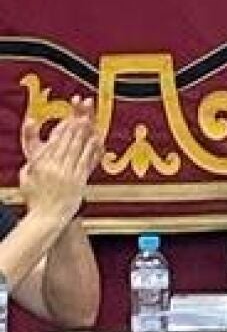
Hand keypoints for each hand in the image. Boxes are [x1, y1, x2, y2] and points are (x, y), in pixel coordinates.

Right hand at [19, 97, 102, 225]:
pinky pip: (86, 161)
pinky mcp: (79, 180)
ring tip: (89, 122)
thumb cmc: (35, 199)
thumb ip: (31, 164)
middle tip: (82, 114)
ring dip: (83, 134)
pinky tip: (96, 140)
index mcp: (40, 165)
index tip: (68, 119)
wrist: (47, 217)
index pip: (53, 143)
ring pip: (76, 149)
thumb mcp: (26, 178)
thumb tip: (35, 153)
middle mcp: (54, 167)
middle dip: (74, 127)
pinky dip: (91, 149)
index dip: (62, 129)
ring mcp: (68, 173)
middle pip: (66, 143)